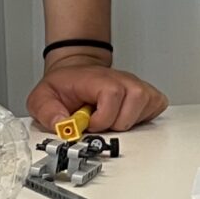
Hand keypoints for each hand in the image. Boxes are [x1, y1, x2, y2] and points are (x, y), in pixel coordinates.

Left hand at [29, 56, 167, 132]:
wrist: (76, 73)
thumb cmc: (64, 86)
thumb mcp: (42, 97)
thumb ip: (47, 112)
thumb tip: (62, 125)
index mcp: (96, 78)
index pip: (112, 93)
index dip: (102, 116)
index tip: (90, 124)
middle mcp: (120, 79)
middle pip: (135, 100)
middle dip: (116, 122)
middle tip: (101, 123)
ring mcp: (135, 85)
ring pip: (148, 104)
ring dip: (130, 120)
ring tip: (113, 120)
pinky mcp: (146, 93)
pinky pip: (156, 105)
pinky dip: (145, 116)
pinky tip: (128, 117)